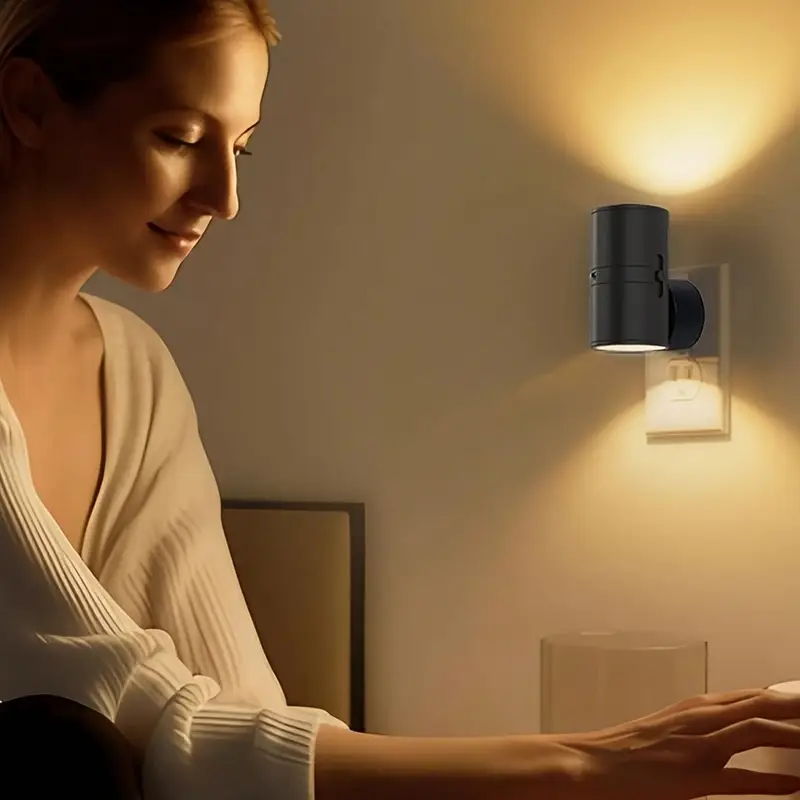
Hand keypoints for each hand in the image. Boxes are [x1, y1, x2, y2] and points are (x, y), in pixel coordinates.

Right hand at [559, 688, 799, 798]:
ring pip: (756, 729)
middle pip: (761, 703)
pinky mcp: (695, 776)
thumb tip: (733, 732)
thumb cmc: (630, 749)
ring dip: (793, 734)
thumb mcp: (671, 729)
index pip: (753, 695)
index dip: (786, 697)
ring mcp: (699, 745)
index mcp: (696, 706)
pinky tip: (796, 785)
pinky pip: (741, 777)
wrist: (595, 762)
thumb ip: (703, 727)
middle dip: (797, 706)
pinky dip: (773, 781)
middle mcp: (701, 717)